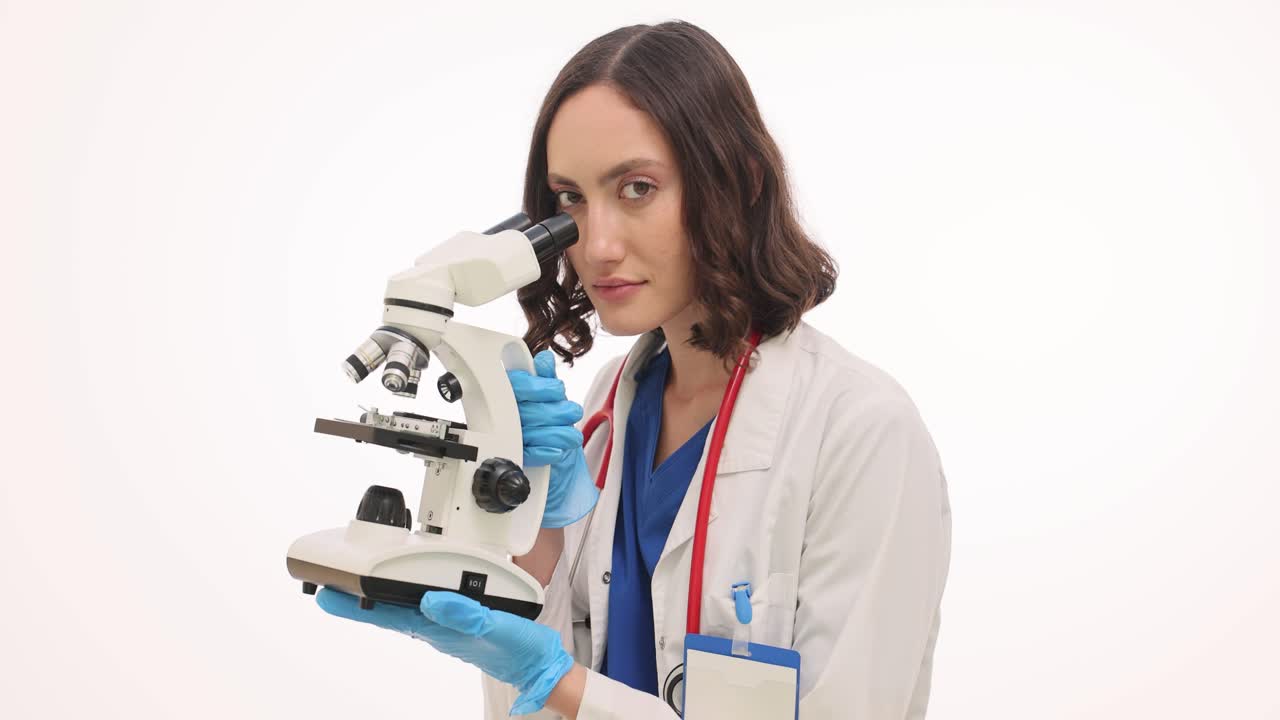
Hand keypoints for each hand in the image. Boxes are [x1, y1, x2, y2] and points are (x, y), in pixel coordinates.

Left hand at [316, 588, 573, 714]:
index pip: (388, 615)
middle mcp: (437, 628)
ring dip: (378, 598)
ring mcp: (447, 626)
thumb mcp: (496, 627)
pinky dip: (406, 598)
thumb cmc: (521, 649)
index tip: (328, 595)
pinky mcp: (460, 622)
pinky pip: (424, 608)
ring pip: (403, 610)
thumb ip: (464, 613)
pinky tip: (404, 593)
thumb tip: (429, 599)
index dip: (356, 605)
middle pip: (388, 612)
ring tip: (354, 587)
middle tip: (328, 589)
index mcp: (440, 629)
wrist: (541, 666)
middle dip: (357, 601)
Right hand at [507, 349, 598, 527]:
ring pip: (530, 430)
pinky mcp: (514, 459)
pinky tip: (558, 451)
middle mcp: (506, 416)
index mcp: (511, 396)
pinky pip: (527, 452)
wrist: (558, 478)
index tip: (557, 390)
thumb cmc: (552, 434)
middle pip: (528, 409)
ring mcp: (509, 438)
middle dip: (557, 411)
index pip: (516, 384)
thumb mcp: (555, 404)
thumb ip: (547, 380)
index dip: (539, 386)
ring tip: (571, 435)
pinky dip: (547, 451)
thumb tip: (544, 360)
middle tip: (571, 412)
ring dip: (558, 433)